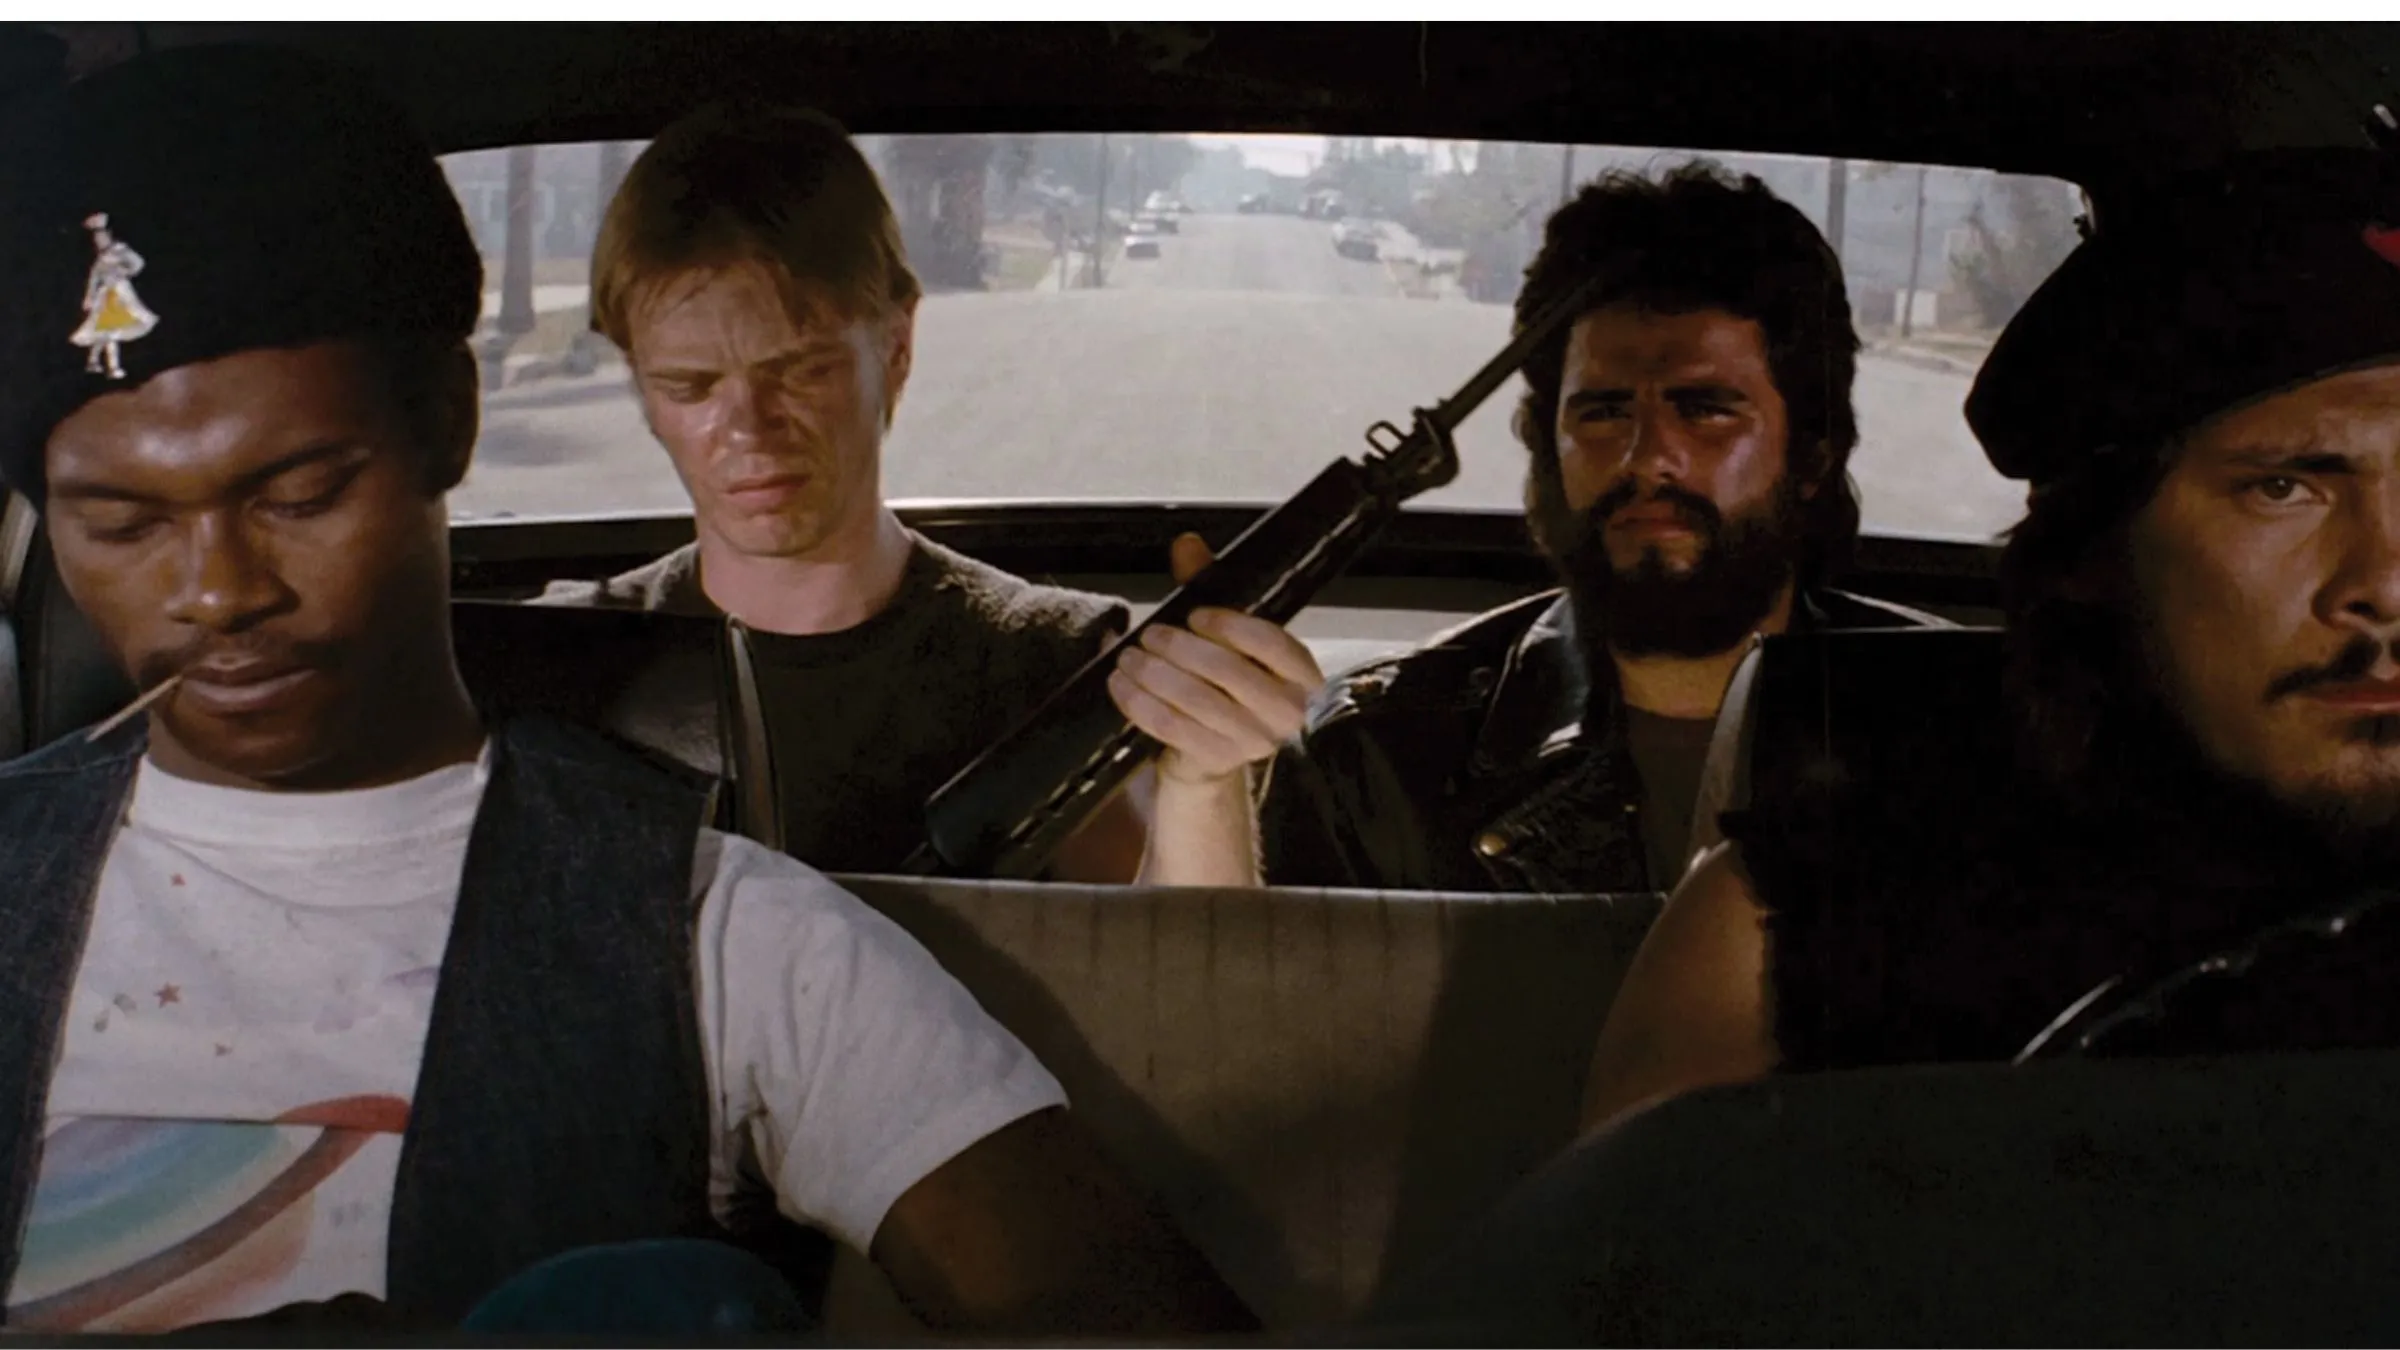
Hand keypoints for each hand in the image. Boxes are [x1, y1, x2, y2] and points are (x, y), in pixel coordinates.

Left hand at [1106, 533, 1325, 786]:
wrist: (1219, 749)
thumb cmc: (1229, 681)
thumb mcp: (1227, 632)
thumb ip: (1210, 585)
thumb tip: (1186, 544)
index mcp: (1301, 673)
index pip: (1271, 643)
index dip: (1229, 625)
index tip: (1194, 615)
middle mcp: (1287, 712)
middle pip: (1227, 671)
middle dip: (1179, 648)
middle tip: (1148, 635)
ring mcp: (1253, 742)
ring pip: (1194, 700)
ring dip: (1153, 675)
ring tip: (1128, 657)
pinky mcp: (1217, 760)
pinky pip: (1171, 727)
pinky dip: (1139, 703)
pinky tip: (1121, 685)